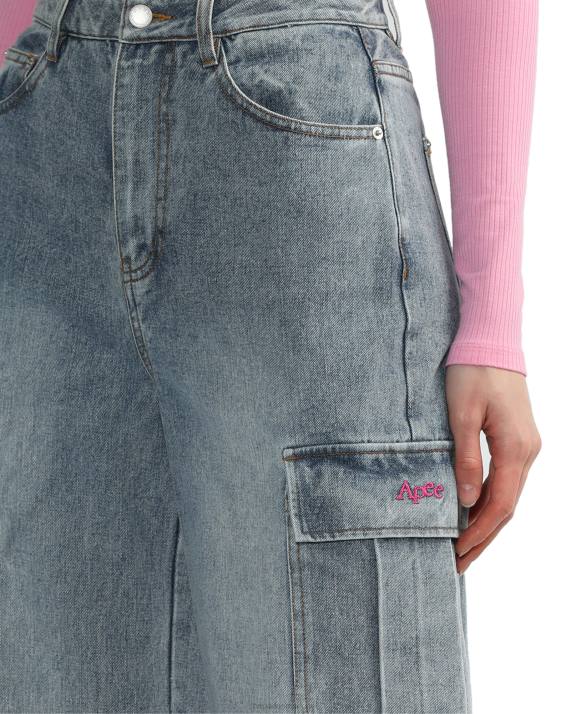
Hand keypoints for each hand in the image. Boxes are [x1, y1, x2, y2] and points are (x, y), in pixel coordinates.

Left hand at [445, 365, 541, 573]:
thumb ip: (466, 459)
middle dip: (483, 537)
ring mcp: (526, 446)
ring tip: (464, 545)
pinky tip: (473, 511)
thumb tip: (465, 502)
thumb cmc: (473, 372)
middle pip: (507, 507)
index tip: (457, 552)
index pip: (499, 505)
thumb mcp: (461, 415)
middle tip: (458, 561)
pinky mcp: (518, 439)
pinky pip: (506, 479)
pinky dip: (490, 500)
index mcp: (516, 448)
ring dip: (487, 522)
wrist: (491, 341)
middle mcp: (528, 452)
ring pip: (508, 495)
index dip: (478, 532)